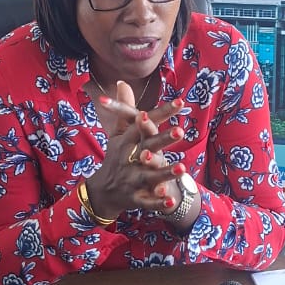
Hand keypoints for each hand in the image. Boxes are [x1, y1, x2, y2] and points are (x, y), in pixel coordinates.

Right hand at [85, 90, 187, 220]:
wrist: (103, 190)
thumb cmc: (116, 156)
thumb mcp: (118, 133)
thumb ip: (125, 109)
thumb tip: (122, 81)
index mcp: (127, 141)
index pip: (144, 123)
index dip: (161, 113)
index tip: (180, 103)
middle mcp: (129, 158)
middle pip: (147, 147)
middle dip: (162, 140)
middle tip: (180, 131)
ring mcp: (131, 179)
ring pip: (148, 175)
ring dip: (164, 172)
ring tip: (181, 167)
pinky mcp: (135, 198)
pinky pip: (148, 201)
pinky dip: (159, 202)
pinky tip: (172, 200)